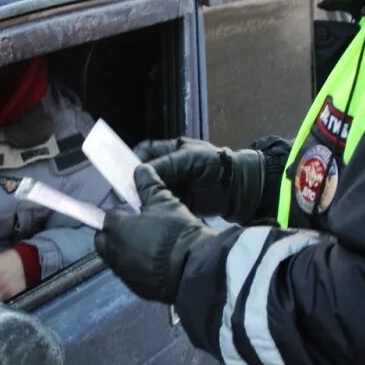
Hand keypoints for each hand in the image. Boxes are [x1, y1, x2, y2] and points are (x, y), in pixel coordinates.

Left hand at [95, 164, 218, 302]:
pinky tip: (156, 263)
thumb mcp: (164, 202)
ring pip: (116, 259)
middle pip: (103, 241)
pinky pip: (131, 275)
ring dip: (125, 251)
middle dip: (112, 234)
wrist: (193, 268)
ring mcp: (124, 273)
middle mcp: (113, 252)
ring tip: (147, 246)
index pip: (106, 218)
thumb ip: (148, 185)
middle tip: (134, 229)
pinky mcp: (137, 289)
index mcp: (116, 228)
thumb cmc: (175, 231)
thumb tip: (140, 169)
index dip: (119, 215)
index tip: (131, 214)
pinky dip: (138, 268)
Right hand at [135, 137, 263, 221]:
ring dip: (143, 197)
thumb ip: (166, 164)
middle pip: (145, 173)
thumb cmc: (217, 165)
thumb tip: (139, 173)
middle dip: (134, 181)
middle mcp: (170, 168)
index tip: (122, 170)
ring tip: (132, 205)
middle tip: (123, 192)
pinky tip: (146, 214)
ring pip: (151, 190)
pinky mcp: (179, 202)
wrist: (242, 188)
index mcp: (171, 150)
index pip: (145, 151)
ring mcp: (175, 186)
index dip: (132, 159)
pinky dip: (154, 209)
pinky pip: (162, 205)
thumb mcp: (191, 158)